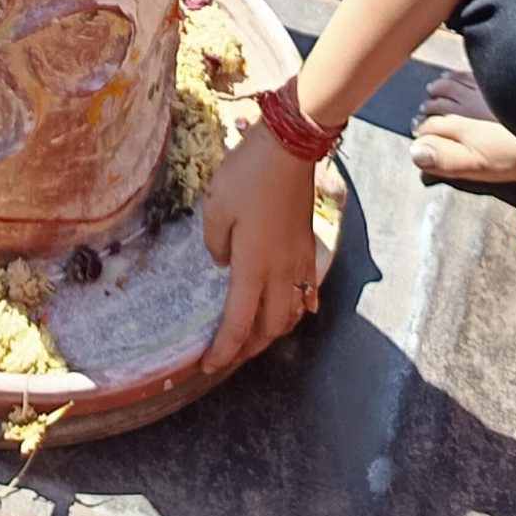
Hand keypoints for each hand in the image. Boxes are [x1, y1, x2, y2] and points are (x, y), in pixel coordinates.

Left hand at [201, 119, 323, 372]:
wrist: (291, 148)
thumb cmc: (248, 175)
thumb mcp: (215, 206)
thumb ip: (215, 243)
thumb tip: (223, 262)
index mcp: (253, 268)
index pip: (239, 324)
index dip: (224, 350)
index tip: (207, 366)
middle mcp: (281, 273)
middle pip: (270, 328)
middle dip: (249, 349)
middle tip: (229, 354)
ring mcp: (299, 261)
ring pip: (292, 313)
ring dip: (274, 331)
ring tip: (257, 335)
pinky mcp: (308, 246)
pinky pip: (307, 290)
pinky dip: (301, 307)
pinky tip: (300, 309)